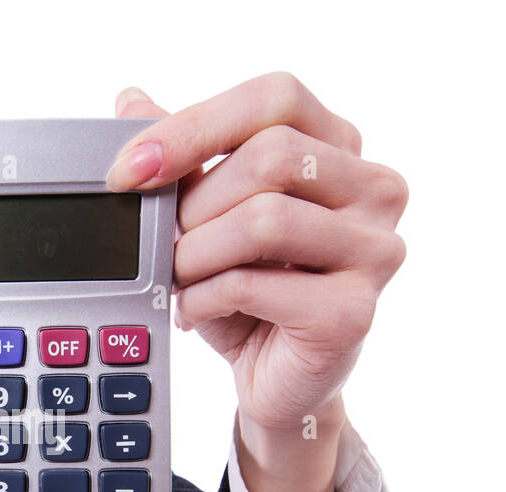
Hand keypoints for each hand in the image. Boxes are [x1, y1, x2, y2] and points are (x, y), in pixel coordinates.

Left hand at [108, 75, 406, 491]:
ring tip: (180, 279)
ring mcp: (376, 250)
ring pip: (264, 219)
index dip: (195, 126)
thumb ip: (183, 158)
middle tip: (167, 243)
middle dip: (195, 204)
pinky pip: (254, 284)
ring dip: (197, 253)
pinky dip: (205, 298)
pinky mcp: (353, 312)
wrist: (274, 381)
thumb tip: (131, 99)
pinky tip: (196, 312)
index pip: (275, 98)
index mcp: (342, 147)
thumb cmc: (247, 292)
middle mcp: (376, 189)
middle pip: (270, 156)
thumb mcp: (206, 216)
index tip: (129, 168)